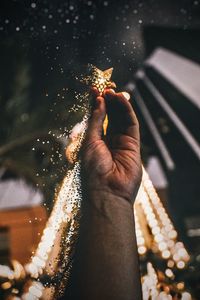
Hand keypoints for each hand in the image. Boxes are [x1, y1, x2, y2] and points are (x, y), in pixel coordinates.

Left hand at [81, 88, 141, 202]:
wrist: (106, 192)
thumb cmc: (92, 171)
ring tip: (111, 91)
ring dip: (117, 104)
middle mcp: (109, 141)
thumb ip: (96, 121)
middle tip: (105, 88)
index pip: (98, 119)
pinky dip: (126, 110)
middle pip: (110, 116)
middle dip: (108, 102)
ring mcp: (122, 143)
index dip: (96, 104)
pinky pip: (131, 124)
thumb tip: (98, 101)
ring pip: (121, 118)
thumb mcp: (89, 142)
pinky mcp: (134, 145)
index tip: (93, 90)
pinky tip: (120, 99)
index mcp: (95, 142)